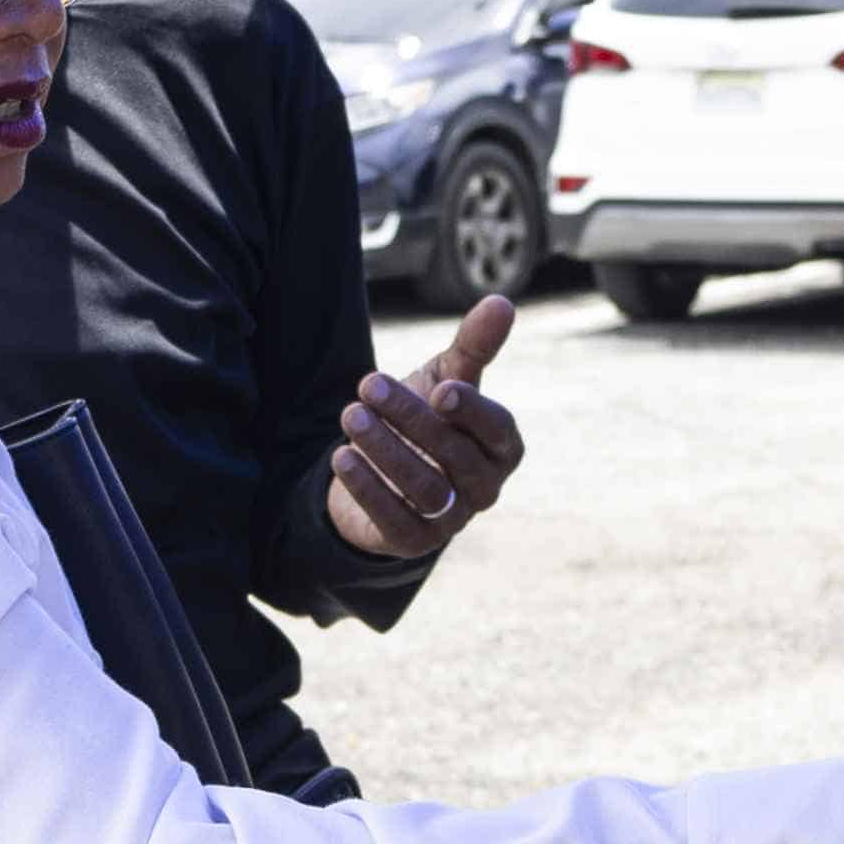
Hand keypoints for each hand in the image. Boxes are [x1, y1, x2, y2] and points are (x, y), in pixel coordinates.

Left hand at [328, 295, 524, 558]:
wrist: (385, 470)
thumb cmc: (428, 418)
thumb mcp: (447, 378)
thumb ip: (474, 346)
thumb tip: (502, 302)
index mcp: (501, 447)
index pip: (498, 431)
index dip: (472, 412)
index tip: (441, 389)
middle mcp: (485, 487)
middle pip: (456, 456)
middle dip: (410, 419)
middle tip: (369, 385)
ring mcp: (452, 519)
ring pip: (427, 489)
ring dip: (386, 451)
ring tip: (351, 416)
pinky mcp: (414, 541)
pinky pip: (395, 520)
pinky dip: (368, 488)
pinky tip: (342, 456)